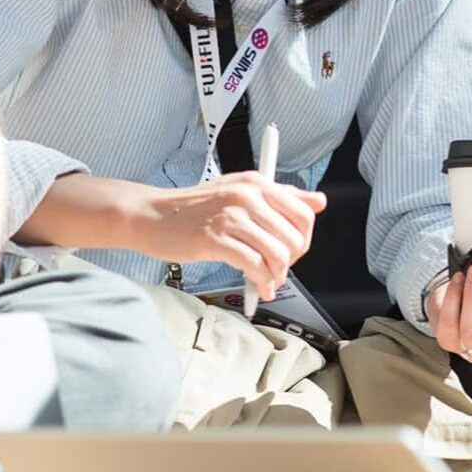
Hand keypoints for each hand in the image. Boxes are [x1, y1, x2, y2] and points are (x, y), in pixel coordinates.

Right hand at [131, 173, 326, 299]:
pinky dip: (260, 283)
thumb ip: (281, 197)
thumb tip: (319, 201)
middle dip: (290, 262)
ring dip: (276, 276)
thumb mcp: (240, 192)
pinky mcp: (216, 239)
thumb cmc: (195, 208)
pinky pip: (254, 267)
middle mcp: (247, 196)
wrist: (152, 215)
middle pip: (293, 237)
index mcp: (256, 182)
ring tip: (266, 282)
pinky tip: (256, 289)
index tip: (292, 252)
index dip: (303, 239)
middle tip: (276, 271)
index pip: (303, 213)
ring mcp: (231, 216)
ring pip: (277, 254)